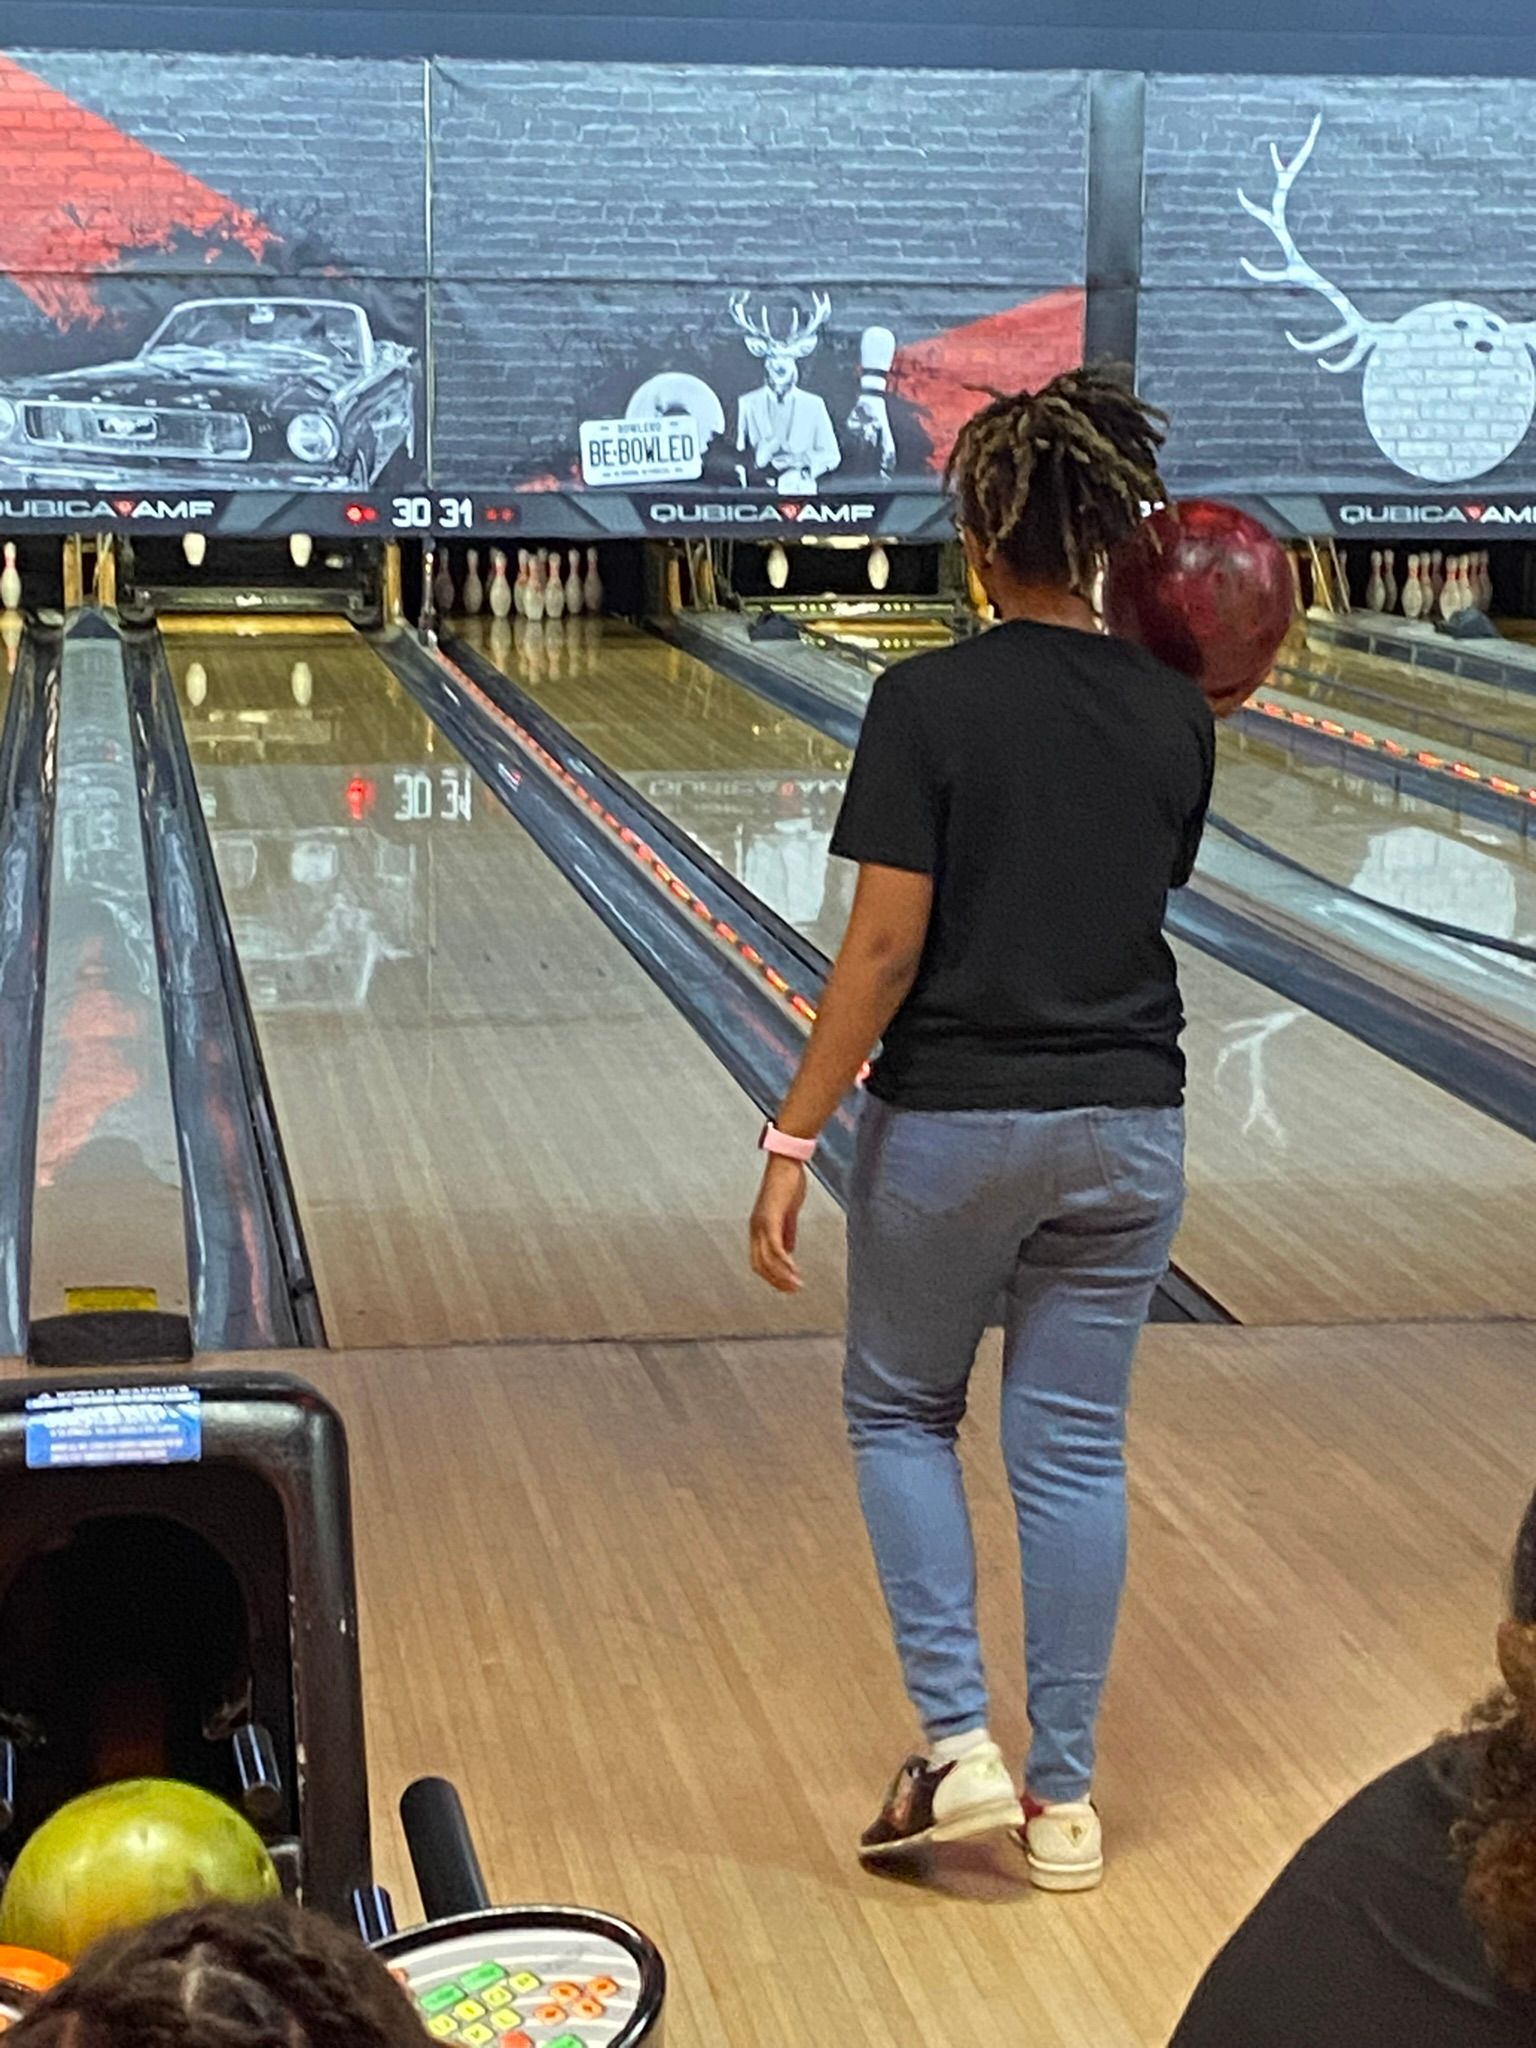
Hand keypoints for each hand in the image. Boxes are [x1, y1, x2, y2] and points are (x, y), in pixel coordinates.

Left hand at [750, 1156, 807, 1292]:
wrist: (786, 1163)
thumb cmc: (788, 1184)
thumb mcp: (788, 1213)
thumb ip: (787, 1232)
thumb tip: (788, 1251)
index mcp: (758, 1228)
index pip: (759, 1261)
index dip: (772, 1276)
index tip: (787, 1285)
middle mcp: (756, 1229)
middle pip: (760, 1265)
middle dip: (776, 1281)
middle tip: (793, 1290)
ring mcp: (761, 1224)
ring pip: (767, 1260)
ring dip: (782, 1275)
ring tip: (797, 1285)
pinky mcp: (770, 1219)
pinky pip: (775, 1247)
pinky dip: (784, 1262)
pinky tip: (794, 1270)